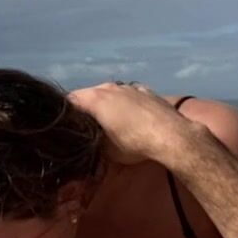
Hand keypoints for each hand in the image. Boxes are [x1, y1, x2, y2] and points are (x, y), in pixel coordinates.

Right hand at [68, 82, 183, 165]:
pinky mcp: (146, 91)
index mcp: (95, 98)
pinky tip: (131, 117)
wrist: (172, 135)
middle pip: (89, 94)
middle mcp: (110, 87)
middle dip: (86, 109)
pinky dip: (125, 104)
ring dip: (107, 104)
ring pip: (110, 93)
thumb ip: (91, 141)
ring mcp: (129, 87)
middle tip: (86, 127)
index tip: (67, 126)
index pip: (69, 100)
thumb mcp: (105, 150)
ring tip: (110, 122)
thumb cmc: (134, 143)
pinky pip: (128, 95)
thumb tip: (86, 142)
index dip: (65, 114)